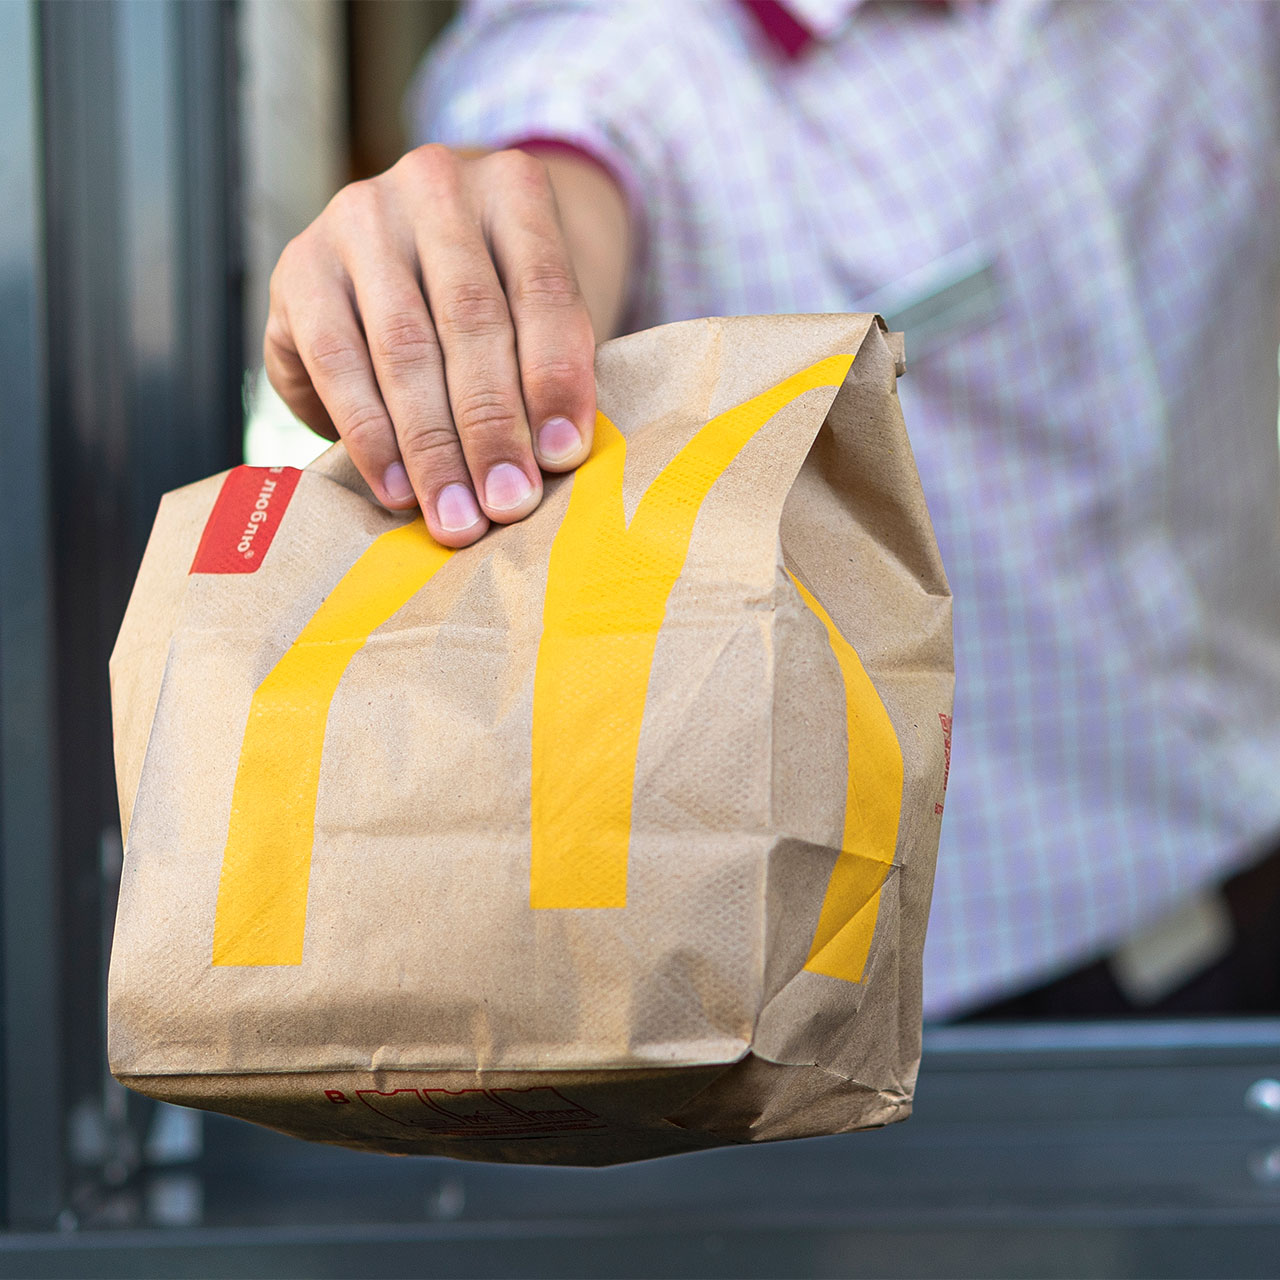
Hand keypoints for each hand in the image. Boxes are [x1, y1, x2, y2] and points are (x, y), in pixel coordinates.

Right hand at [263, 144, 626, 546]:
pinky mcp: (302, 267)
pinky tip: (396, 489)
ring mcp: (359, 219)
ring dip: (432, 446)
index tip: (563, 457)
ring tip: (454, 516)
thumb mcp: (534, 316)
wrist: (412, 255)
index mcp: (514, 189)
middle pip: (471, 321)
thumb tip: (551, 462)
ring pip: (403, 348)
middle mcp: (434, 187)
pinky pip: (336, 362)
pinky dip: (369, 435)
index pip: (544, 290)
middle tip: (506, 504)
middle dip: (491, 427)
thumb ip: (548, 370)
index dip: (556, 379)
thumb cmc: (497, 301)